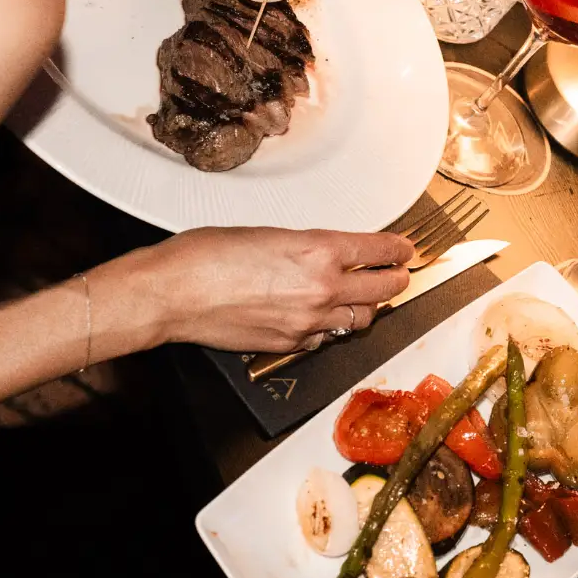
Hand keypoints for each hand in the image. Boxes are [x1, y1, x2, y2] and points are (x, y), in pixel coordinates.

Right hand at [116, 228, 412, 352]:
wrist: (173, 293)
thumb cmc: (207, 254)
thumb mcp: (269, 232)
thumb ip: (307, 245)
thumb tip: (329, 253)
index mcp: (319, 250)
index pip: (381, 251)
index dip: (399, 250)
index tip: (404, 249)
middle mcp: (322, 288)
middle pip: (384, 290)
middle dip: (396, 280)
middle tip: (398, 274)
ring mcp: (308, 322)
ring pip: (360, 320)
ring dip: (366, 308)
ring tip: (363, 298)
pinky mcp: (290, 345)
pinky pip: (325, 339)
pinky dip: (329, 329)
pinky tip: (321, 318)